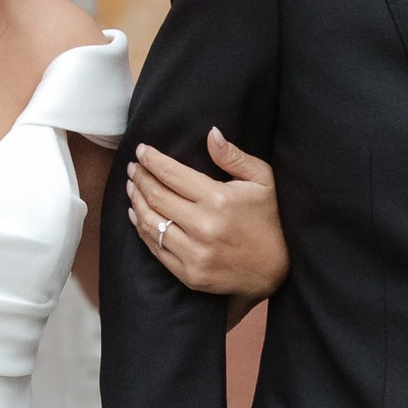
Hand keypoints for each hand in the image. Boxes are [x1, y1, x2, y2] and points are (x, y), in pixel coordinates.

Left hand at [127, 132, 287, 302]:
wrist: (275, 270)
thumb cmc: (268, 219)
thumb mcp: (262, 180)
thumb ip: (234, 156)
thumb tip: (211, 134)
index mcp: (219, 200)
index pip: (172, 174)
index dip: (152, 160)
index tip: (142, 151)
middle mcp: (203, 227)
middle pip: (156, 196)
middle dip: (140, 178)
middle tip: (133, 167)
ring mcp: (194, 253)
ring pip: (150, 222)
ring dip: (136, 201)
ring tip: (132, 187)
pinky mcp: (189, 273)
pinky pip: (155, 248)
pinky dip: (141, 229)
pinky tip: (137, 215)